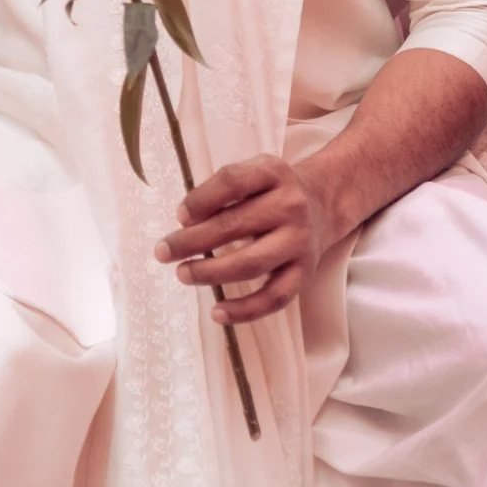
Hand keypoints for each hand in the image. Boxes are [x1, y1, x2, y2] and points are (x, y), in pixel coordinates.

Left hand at [154, 153, 346, 323]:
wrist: (323, 204)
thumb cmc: (272, 191)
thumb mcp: (254, 173)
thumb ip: (223, 188)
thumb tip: (186, 221)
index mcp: (273, 173)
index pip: (232, 181)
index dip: (201, 199)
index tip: (180, 216)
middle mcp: (290, 205)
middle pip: (234, 225)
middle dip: (191, 241)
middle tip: (162, 251)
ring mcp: (300, 241)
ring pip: (251, 264)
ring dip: (211, 272)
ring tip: (183, 274)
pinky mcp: (306, 272)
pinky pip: (275, 298)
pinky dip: (245, 310)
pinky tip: (217, 313)